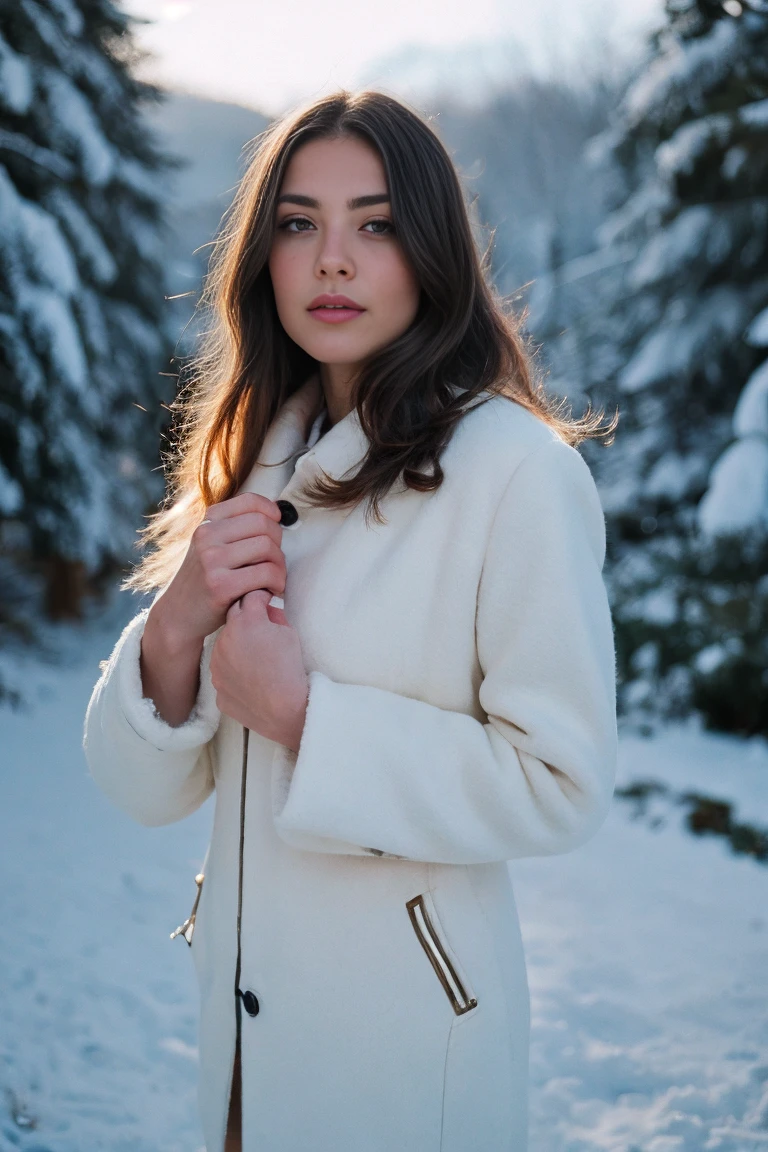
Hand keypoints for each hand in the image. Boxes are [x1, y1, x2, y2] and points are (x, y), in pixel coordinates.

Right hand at [150, 493, 286, 648]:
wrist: (177, 614)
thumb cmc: (204, 579)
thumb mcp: (210, 546)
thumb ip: (235, 528)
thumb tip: (276, 511)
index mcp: (207, 523)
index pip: (250, 502)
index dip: (271, 511)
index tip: (277, 524)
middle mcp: (207, 536)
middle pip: (264, 525)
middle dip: (279, 543)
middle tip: (275, 562)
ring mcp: (212, 560)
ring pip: (267, 548)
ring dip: (280, 566)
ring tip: (274, 578)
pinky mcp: (221, 585)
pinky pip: (265, 574)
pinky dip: (277, 583)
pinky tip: (271, 591)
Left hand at [210, 589, 308, 751]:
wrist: (285, 710)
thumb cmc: (290, 669)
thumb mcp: (290, 634)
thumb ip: (275, 617)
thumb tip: (267, 612)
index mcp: (245, 621)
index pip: (250, 597)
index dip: (261, 597)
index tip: (267, 602)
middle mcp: (225, 639)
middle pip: (233, 619)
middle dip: (247, 620)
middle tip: (263, 629)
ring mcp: (217, 665)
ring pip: (225, 647)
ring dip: (238, 647)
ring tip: (258, 661)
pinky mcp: (217, 686)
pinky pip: (224, 673)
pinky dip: (235, 673)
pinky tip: (252, 680)